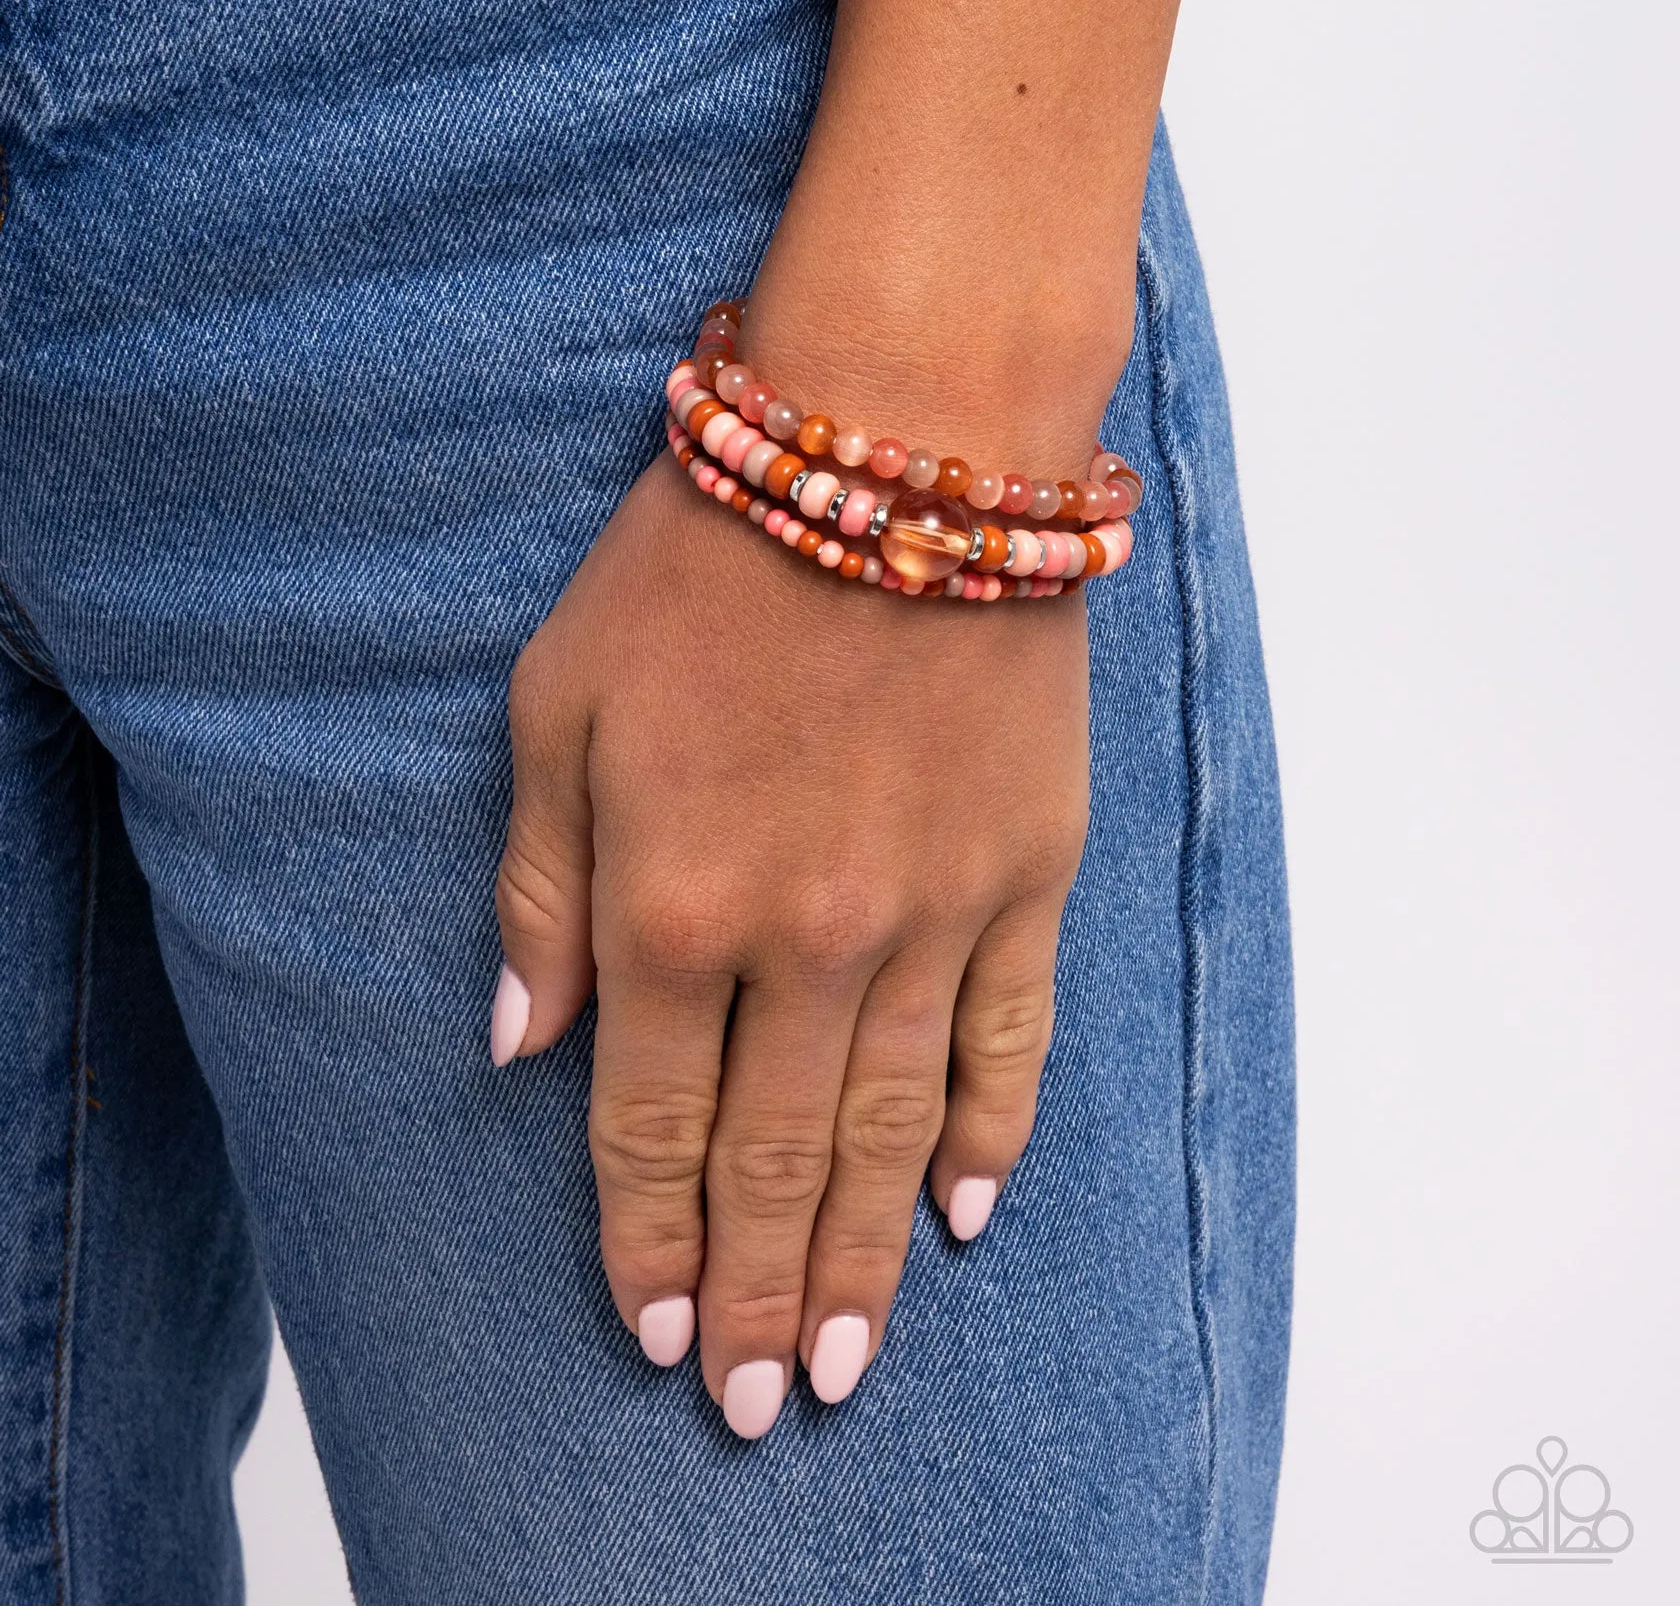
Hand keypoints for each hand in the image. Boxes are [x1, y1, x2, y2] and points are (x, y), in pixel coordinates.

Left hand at [492, 452, 1089, 1435]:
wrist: (903, 445)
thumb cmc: (705, 556)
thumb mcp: (560, 700)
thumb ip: (540, 886)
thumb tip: (518, 1049)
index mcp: (671, 902)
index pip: (645, 1125)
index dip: (642, 1242)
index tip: (651, 1332)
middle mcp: (805, 940)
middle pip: (770, 1162)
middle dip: (754, 1296)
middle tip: (757, 1404)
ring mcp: (932, 914)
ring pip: (892, 1136)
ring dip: (863, 1263)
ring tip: (847, 1365)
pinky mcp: (1028, 873)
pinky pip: (1012, 1042)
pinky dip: (992, 1139)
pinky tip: (968, 1218)